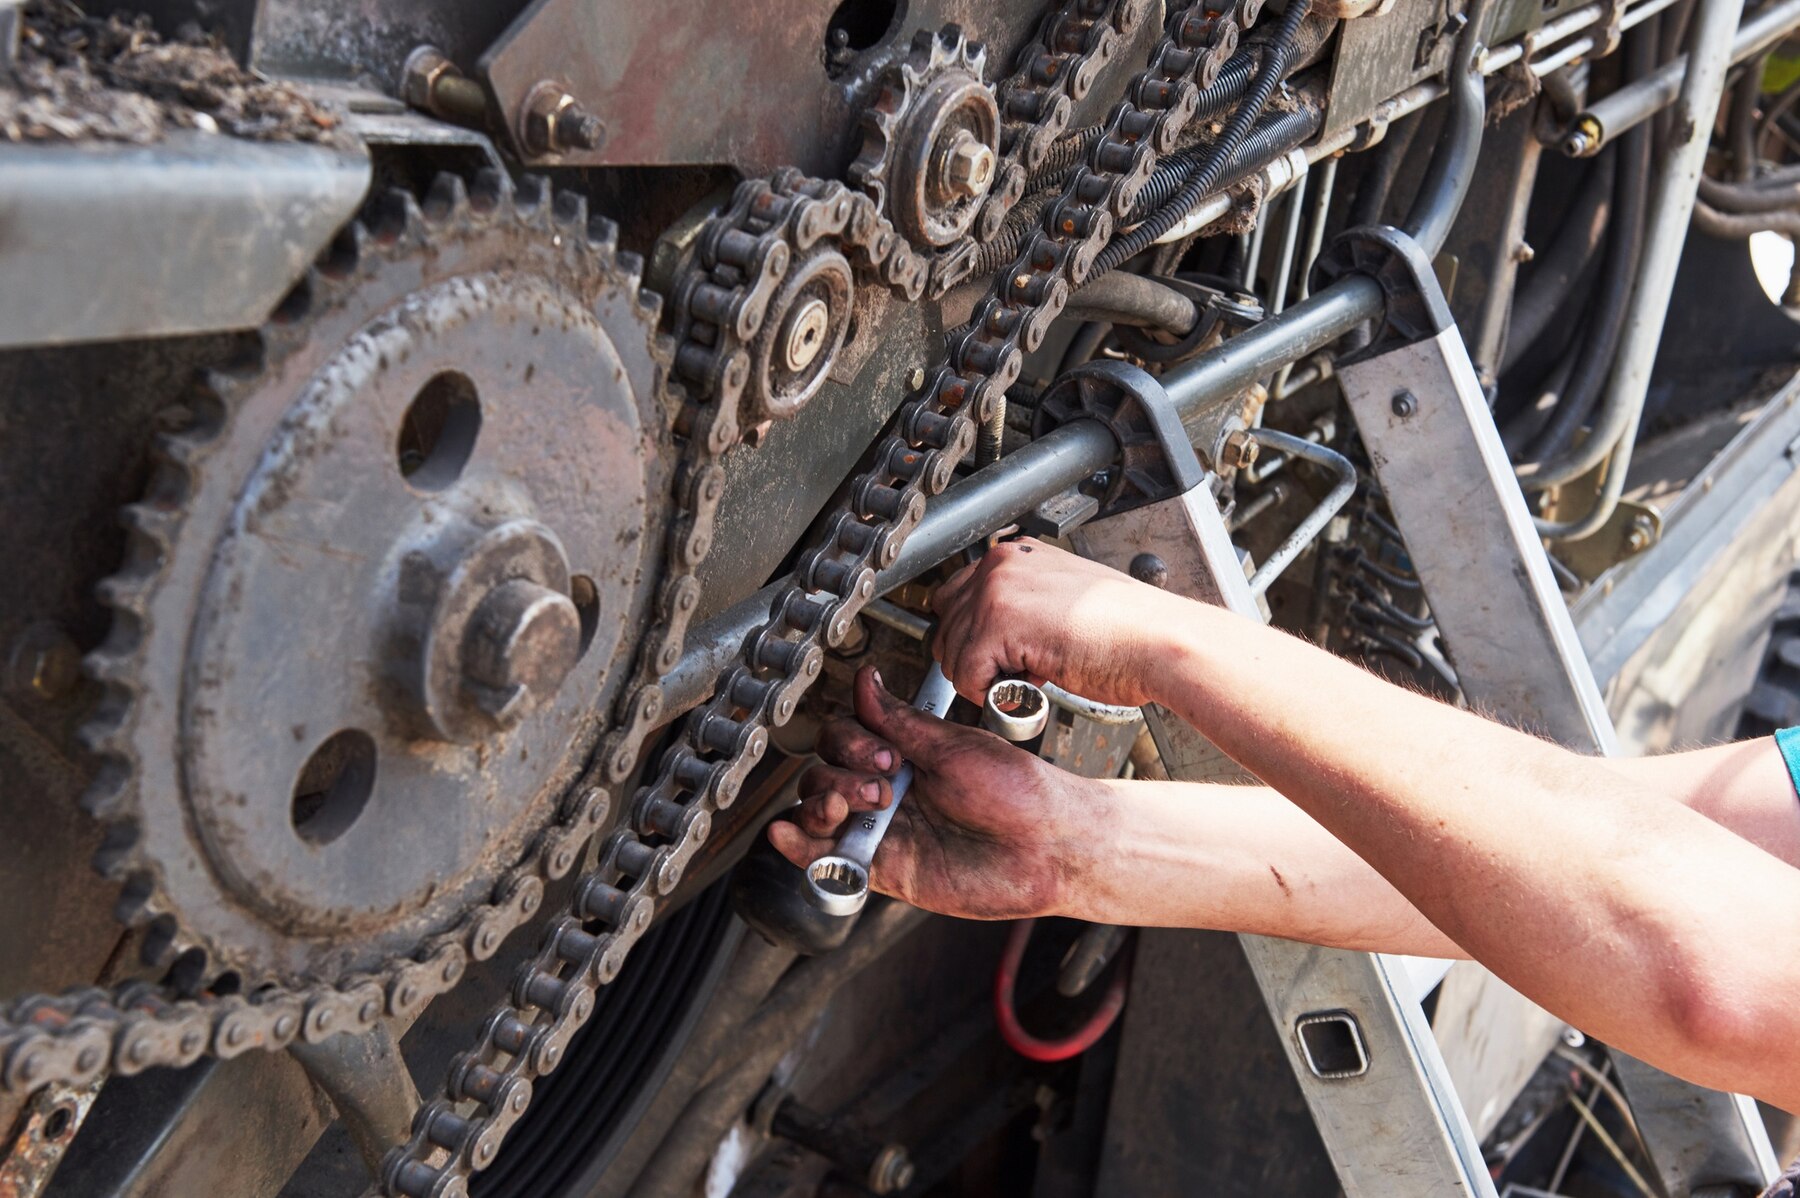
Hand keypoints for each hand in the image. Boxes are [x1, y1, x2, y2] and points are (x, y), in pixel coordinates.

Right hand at [767, 667, 1106, 919]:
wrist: (1048, 846)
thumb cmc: (1018, 794)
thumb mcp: (953, 746)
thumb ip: (899, 722)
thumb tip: (866, 681)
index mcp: (906, 756)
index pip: (845, 738)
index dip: (851, 741)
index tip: (884, 752)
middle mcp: (889, 793)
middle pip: (824, 772)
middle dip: (839, 773)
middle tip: (883, 784)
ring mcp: (885, 831)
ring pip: (819, 813)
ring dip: (819, 804)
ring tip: (848, 806)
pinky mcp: (885, 870)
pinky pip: (828, 861)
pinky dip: (800, 847)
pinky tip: (788, 833)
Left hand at [931, 538, 1187, 706]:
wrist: (1160, 642)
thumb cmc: (1128, 630)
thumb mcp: (1064, 600)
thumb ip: (1024, 604)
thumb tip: (992, 634)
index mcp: (1016, 555)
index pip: (957, 597)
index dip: (974, 637)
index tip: (1002, 657)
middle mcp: (1001, 565)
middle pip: (945, 624)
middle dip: (971, 657)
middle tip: (1017, 671)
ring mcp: (996, 590)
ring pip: (952, 652)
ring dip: (984, 677)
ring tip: (1032, 675)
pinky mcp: (998, 623)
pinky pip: (966, 675)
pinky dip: (991, 694)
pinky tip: (1031, 683)